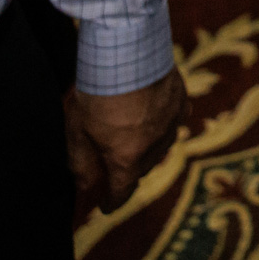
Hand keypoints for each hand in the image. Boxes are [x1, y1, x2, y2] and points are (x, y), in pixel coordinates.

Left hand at [65, 67, 185, 211]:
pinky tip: (157, 117)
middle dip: (127, 172)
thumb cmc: (98, 93)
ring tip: (135, 139)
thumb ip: (80, 163)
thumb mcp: (77, 131)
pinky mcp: (181, 102)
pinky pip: (175, 122)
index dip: (112, 202)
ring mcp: (171, 124)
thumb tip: (85, 186)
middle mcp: (154, 146)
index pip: (121, 191)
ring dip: (147, 150)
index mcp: (127, 158)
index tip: (106, 206)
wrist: (128, 53)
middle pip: (141, 169)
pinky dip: (165, 125)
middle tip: (113, 164)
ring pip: (161, 147)